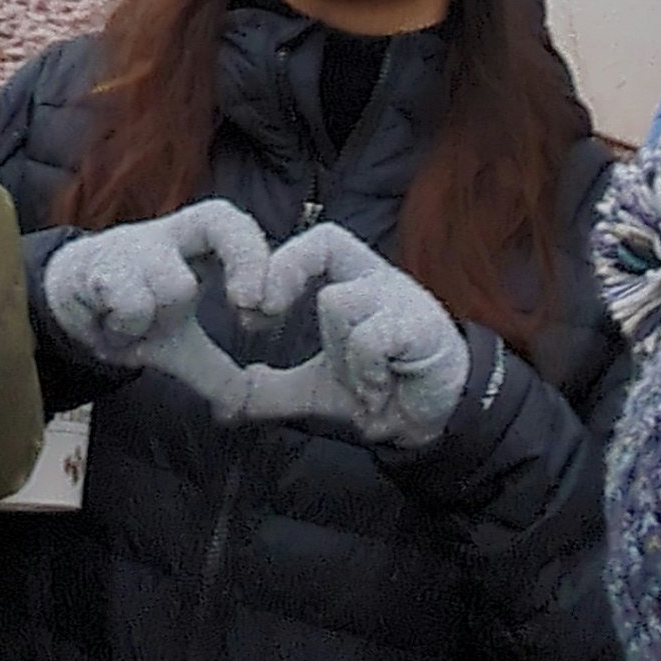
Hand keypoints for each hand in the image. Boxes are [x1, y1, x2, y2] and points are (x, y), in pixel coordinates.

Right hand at [40, 199, 277, 416]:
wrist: (70, 300)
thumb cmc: (137, 308)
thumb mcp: (180, 342)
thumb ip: (216, 373)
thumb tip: (241, 409)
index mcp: (198, 240)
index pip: (233, 222)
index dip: (255, 256)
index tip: (260, 310)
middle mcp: (168, 234)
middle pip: (216, 224)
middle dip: (235, 275)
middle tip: (239, 309)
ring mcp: (130, 247)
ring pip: (175, 286)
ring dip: (160, 322)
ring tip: (137, 325)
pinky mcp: (96, 266)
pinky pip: (132, 308)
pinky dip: (127, 330)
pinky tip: (111, 324)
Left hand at [238, 224, 470, 450]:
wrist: (437, 420)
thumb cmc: (379, 389)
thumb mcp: (314, 391)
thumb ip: (271, 390)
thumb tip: (224, 403)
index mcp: (352, 281)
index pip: (316, 240)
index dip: (278, 261)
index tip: (246, 309)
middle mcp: (377, 278)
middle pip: (327, 240)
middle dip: (284, 272)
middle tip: (259, 313)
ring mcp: (402, 299)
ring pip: (339, 301)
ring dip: (339, 355)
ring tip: (361, 386)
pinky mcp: (422, 327)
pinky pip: (370, 338)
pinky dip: (364, 374)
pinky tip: (378, 394)